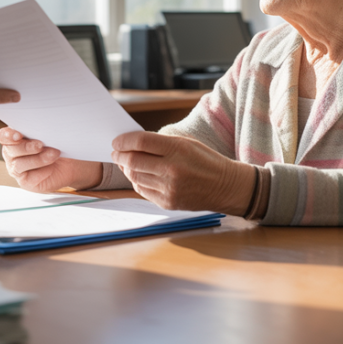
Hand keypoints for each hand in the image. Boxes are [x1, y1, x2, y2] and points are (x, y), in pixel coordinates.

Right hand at [0, 127, 101, 192]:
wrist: (69, 164)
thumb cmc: (56, 144)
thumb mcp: (48, 134)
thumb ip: (40, 130)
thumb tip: (43, 124)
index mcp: (14, 138)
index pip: (3, 136)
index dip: (8, 135)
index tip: (19, 135)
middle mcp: (12, 153)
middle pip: (10, 150)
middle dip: (26, 147)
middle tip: (41, 144)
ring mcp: (17, 169)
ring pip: (19, 164)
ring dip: (38, 159)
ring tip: (54, 154)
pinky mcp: (25, 181)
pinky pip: (30, 177)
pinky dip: (42, 172)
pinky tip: (51, 168)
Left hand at [111, 132, 255, 213]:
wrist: (226, 187)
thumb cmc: (206, 161)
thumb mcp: (187, 143)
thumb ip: (161, 143)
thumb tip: (134, 144)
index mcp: (178, 149)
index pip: (141, 142)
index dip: (124, 141)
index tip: (116, 141)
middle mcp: (172, 169)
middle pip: (133, 161)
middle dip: (120, 155)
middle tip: (116, 152)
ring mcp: (169, 188)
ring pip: (134, 177)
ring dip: (126, 169)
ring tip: (126, 163)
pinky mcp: (168, 202)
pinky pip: (142, 191)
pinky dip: (136, 181)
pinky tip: (139, 175)